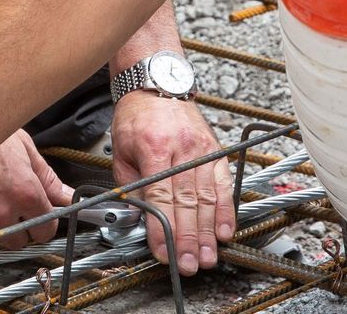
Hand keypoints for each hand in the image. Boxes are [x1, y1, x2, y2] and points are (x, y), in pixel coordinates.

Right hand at [0, 128, 71, 244]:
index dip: (42, 221)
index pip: (46, 229)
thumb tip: (67, 195)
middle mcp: (1, 213)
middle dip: (15, 225)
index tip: (36, 215)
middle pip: (19, 240)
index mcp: (24, 192)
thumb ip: (46, 177)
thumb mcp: (20, 145)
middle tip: (1, 199)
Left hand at [110, 92, 232, 274]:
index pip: (158, 196)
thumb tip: (139, 218)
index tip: (163, 252)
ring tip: (206, 256)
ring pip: (206, 197)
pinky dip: (225, 211)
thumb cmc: (137, 116)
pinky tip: (224, 231)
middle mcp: (181, 148)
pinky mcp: (215, 151)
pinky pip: (222, 185)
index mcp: (153, 147)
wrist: (157, 83)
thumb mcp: (121, 149)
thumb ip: (130, 184)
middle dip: (188, 238)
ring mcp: (202, 150)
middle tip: (188, 264)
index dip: (162, 228)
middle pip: (186, 201)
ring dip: (207, 232)